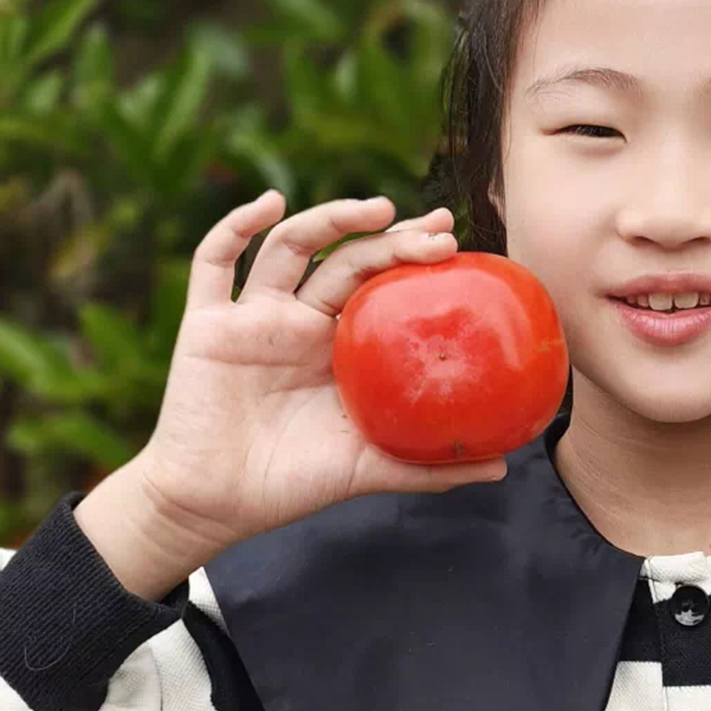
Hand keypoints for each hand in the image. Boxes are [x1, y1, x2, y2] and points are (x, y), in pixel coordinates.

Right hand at [136, 192, 507, 552]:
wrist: (216, 507)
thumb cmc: (292, 485)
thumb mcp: (371, 470)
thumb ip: (431, 467)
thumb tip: (503, 465)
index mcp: (339, 345)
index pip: (381, 283)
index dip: (412, 255)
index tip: (452, 240)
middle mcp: (299, 320)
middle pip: (347, 258)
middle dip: (391, 237)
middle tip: (438, 229)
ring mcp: (254, 317)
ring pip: (291, 247)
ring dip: (331, 219)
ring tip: (376, 209)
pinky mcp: (208, 324)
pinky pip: (214, 262)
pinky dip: (236, 225)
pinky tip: (271, 204)